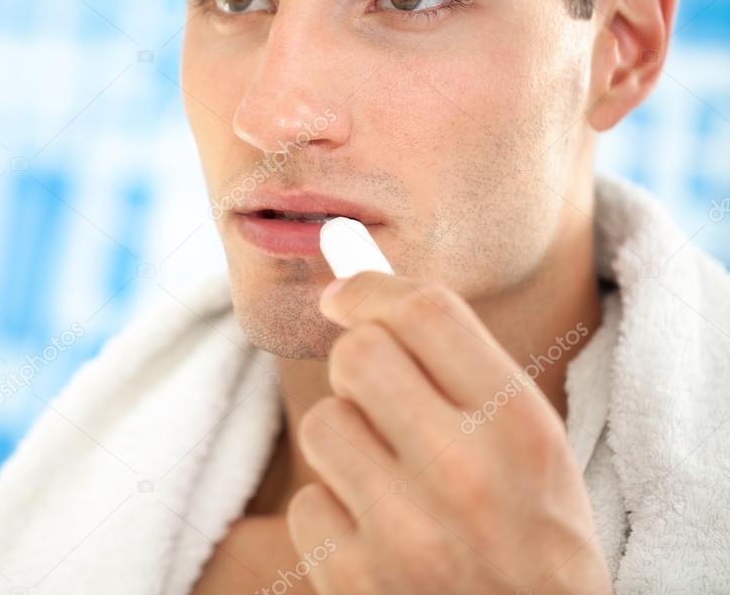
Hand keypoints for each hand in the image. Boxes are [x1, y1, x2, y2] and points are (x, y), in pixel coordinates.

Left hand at [285, 271, 611, 594]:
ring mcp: (408, 537)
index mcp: (521, 428)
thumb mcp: (529, 446)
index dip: (370, 288)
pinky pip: (306, 503)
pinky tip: (376, 537)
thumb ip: (455, 361)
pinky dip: (332, 514)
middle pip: (358, 355)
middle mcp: (466, 477)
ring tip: (389, 479)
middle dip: (356, 364)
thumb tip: (349, 275)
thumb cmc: (531, 536)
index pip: (425, 312)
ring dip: (345, 443)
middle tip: (375, 393)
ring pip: (323, 424)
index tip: (344, 296)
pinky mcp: (359, 584)